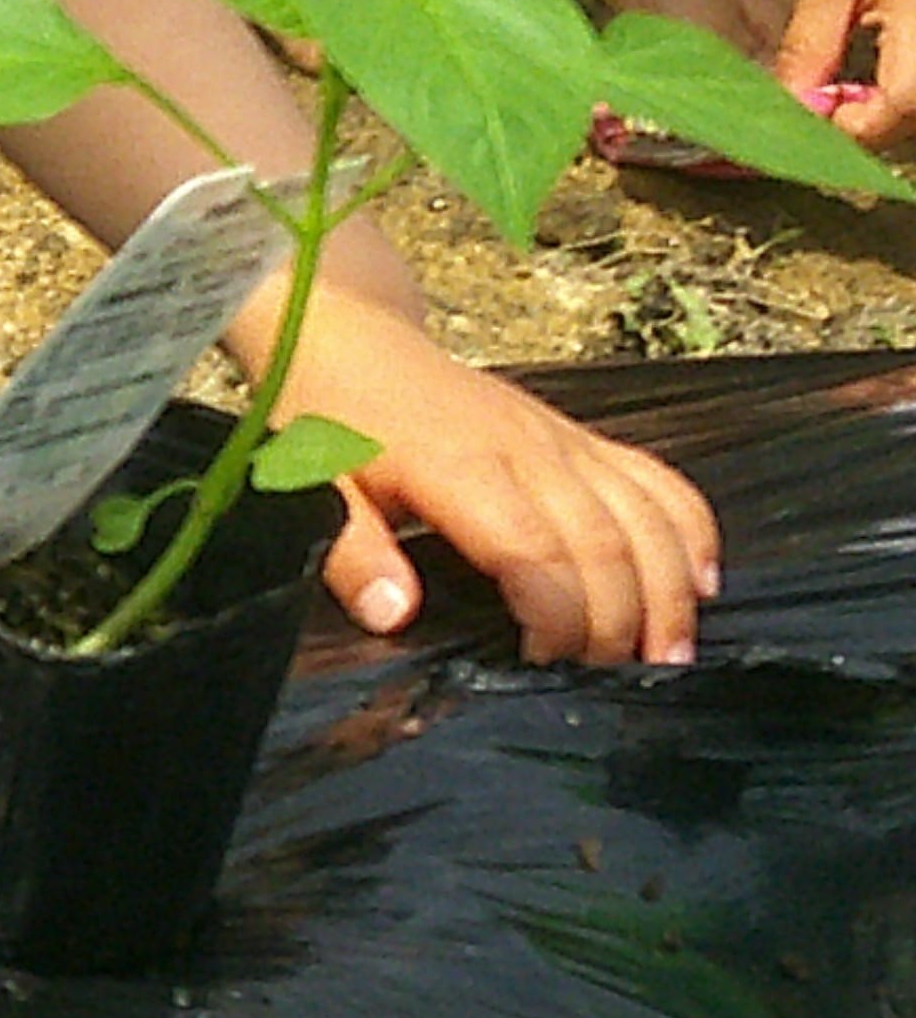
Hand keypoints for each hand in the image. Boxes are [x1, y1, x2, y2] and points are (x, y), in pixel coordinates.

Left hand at [285, 289, 714, 667]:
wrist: (349, 335)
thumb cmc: (328, 416)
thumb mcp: (314, 487)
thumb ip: (352, 554)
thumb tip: (394, 616)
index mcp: (461, 469)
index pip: (536, 553)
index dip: (557, 619)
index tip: (543, 665)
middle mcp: (529, 452)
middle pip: (605, 545)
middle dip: (621, 622)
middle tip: (616, 682)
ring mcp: (562, 441)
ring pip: (647, 514)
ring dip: (671, 588)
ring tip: (672, 654)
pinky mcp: (578, 437)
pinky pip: (657, 479)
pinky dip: (691, 527)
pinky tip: (703, 580)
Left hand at [775, 0, 915, 146]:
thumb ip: (811, 53)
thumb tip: (791, 110)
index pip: (892, 116)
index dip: (844, 126)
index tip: (807, 111)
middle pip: (915, 114)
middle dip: (868, 119)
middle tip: (823, 97)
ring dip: (890, 103)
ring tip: (847, 84)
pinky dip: (908, 83)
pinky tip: (882, 66)